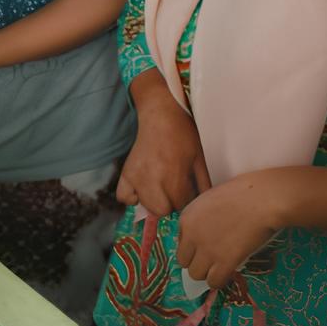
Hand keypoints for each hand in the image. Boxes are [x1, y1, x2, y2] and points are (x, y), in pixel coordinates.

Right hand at [116, 82, 210, 215]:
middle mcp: (152, 180)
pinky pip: (124, 197)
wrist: (161, 115)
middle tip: (175, 191)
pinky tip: (142, 189)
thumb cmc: (184, 135)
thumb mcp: (199, 161)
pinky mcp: (125, 173)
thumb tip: (202, 205)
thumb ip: (202, 186)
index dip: (186, 202)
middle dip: (170, 204)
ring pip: (145, 205)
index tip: (188, 194)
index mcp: (173, 178)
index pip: (180, 206)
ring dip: (154, 201)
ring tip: (160, 188)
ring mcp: (136, 177)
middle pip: (161, 210)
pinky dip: (133, 197)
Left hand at [177, 172, 277, 288]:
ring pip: (196, 274)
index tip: (206, 247)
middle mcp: (191, 236)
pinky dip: (219, 281)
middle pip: (184, 261)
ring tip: (220, 268)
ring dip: (207, 273)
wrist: (261, 199)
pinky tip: (228, 275)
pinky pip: (214, 281)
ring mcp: (207, 250)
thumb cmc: (243, 194)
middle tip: (212, 260)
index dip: (194, 247)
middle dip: (197, 262)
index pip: (180, 243)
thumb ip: (202, 218)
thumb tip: (206, 233)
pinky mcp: (225, 261)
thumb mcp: (211, 200)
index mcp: (186, 218)